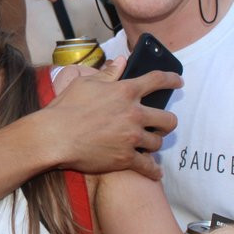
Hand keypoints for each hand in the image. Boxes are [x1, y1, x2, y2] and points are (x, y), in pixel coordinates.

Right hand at [48, 58, 179, 178]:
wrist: (55, 136)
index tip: (179, 82)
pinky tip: (155, 172)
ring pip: (158, 142)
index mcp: (125, 91)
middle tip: (161, 125)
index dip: (172, 79)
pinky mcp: (125, 158)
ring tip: (148, 146)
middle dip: (167, 122)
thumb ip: (108, 74)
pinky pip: (148, 166)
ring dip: (154, 144)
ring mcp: (131, 137)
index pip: (157, 80)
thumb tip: (121, 62)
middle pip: (168, 119)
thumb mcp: (86, 83)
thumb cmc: (66, 107)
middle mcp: (133, 113)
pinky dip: (153, 170)